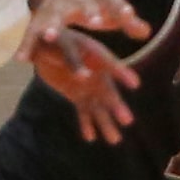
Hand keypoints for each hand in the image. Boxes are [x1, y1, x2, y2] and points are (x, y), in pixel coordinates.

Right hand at [17, 0, 148, 64]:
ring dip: (52, 25)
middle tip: (97, 20)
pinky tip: (22, 58)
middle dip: (89, 10)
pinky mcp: (36, 18)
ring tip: (52, 36)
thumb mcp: (106, 6)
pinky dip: (26, 44)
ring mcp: (54, 6)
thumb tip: (145, 32)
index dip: (120, 7)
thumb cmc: (85, 0)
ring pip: (53, 15)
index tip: (129, 15)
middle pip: (83, 2)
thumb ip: (125, 20)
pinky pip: (30, 32)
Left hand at [30, 30, 140, 144]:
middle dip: (117, 107)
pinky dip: (87, 124)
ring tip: (115, 140)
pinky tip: (91, 138)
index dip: (123, 74)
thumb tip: (85, 77)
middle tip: (127, 121)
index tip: (135, 84)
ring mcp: (89, 87)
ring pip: (99, 107)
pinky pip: (84, 112)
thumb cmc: (55, 39)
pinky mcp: (77, 96)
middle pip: (109, 92)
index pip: (112, 65)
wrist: (44, 44)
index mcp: (97, 55)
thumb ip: (72, 59)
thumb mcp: (61, 44)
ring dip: (106, 123)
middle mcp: (98, 73)